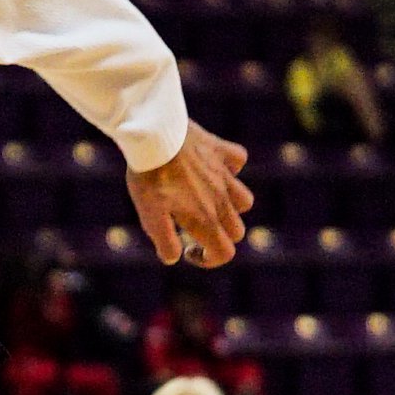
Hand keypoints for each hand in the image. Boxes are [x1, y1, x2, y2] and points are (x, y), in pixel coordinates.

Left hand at [125, 122, 253, 267]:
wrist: (154, 135)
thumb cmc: (150, 178)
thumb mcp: (149, 216)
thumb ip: (165, 241)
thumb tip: (174, 257)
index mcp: (206, 219)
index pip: (226, 252)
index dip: (209, 259)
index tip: (189, 249)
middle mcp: (222, 200)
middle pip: (237, 231)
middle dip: (219, 236)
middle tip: (191, 226)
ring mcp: (226, 175)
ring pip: (244, 200)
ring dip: (230, 207)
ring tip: (204, 200)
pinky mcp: (223, 151)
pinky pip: (238, 162)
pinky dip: (230, 168)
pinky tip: (211, 167)